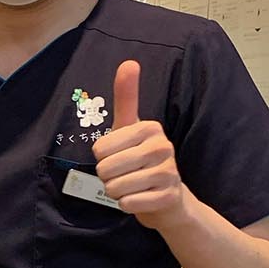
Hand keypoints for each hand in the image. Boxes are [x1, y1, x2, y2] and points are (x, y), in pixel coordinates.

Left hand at [93, 61, 184, 230]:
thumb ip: (127, 97)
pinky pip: (128, 203)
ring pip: (115, 188)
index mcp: (150, 127)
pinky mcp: (168, 197)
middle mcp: (162, 147)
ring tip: (132, 186)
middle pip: (105, 169)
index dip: (102, 158)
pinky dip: (127, 205)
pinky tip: (140, 199)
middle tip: (124, 175)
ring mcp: (168, 173)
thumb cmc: (141, 160)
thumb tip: (129, 62)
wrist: (168, 199)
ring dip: (117, 192)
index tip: (120, 156)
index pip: (100, 148)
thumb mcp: (130, 128)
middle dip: (108, 177)